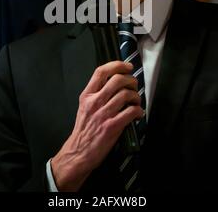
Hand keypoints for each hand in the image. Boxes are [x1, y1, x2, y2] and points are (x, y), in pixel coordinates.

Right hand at [51, 60, 142, 190]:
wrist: (79, 152)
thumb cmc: (84, 129)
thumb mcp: (84, 106)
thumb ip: (96, 93)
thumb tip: (116, 82)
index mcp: (87, 95)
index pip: (101, 72)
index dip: (117, 65)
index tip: (127, 66)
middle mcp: (94, 102)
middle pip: (117, 80)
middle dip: (131, 80)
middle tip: (134, 85)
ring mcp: (103, 114)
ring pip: (126, 95)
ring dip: (136, 96)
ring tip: (136, 101)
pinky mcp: (112, 126)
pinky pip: (131, 112)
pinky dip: (138, 111)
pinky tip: (138, 113)